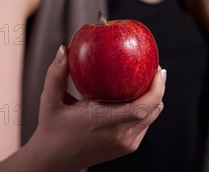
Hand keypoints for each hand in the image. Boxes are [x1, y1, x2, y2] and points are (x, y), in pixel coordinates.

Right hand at [31, 45, 165, 170]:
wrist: (54, 160)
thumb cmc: (52, 127)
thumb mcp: (49, 99)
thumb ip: (56, 73)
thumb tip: (64, 48)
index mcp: (102, 122)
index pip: (140, 108)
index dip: (156, 89)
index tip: (159, 70)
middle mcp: (118, 135)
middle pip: (153, 111)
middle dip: (159, 88)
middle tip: (156, 68)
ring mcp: (124, 144)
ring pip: (151, 118)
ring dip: (154, 98)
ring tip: (149, 78)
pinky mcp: (126, 147)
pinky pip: (144, 124)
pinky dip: (146, 109)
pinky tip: (139, 94)